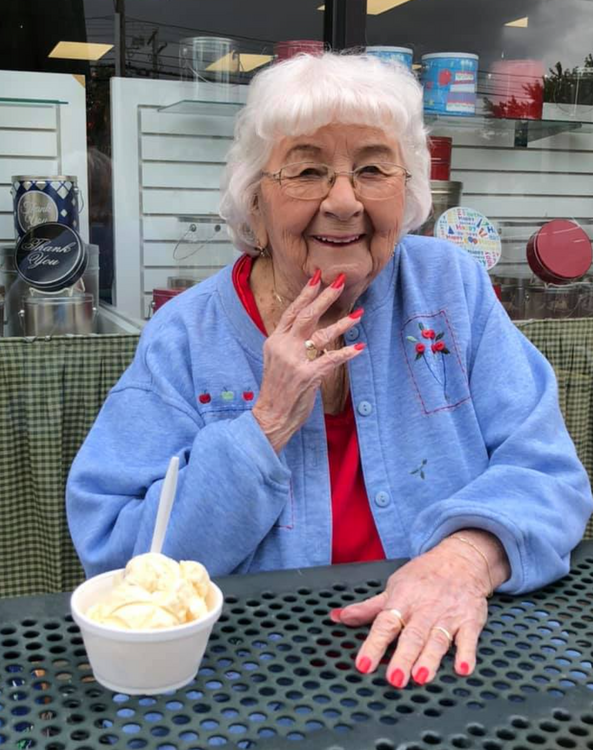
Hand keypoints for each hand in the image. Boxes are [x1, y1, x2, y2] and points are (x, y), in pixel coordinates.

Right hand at [252, 271, 364, 451]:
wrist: (270, 416)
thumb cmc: (277, 389)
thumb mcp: (277, 360)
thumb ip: (289, 343)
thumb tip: (308, 329)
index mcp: (275, 340)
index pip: (291, 311)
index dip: (305, 293)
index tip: (317, 276)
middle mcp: (283, 347)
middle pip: (306, 316)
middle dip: (325, 297)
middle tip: (341, 282)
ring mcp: (294, 361)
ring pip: (321, 335)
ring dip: (342, 324)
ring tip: (358, 314)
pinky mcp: (306, 376)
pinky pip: (330, 360)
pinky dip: (346, 354)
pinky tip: (359, 347)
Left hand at [330, 533, 505, 686]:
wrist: (460, 559)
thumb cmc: (423, 576)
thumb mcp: (393, 587)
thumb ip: (367, 608)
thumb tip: (336, 617)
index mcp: (402, 600)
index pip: (385, 623)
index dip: (373, 644)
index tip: (363, 665)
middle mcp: (424, 609)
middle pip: (412, 635)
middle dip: (403, 657)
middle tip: (394, 679)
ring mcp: (448, 615)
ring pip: (437, 639)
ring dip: (430, 658)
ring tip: (421, 677)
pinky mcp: (470, 620)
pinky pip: (469, 639)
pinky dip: (467, 654)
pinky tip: (463, 669)